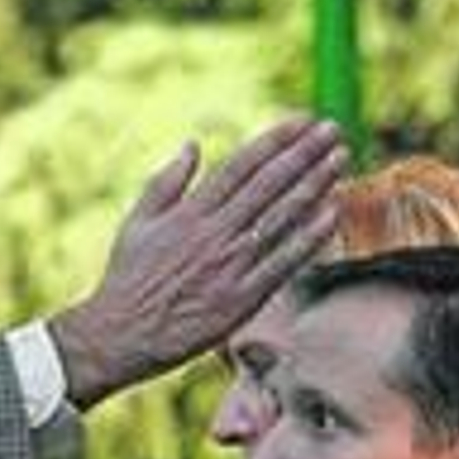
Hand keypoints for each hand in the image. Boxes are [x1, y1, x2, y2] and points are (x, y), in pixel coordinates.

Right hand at [50, 116, 345, 407]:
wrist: (118, 337)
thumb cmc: (127, 282)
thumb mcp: (136, 223)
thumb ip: (166, 182)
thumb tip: (193, 144)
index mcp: (189, 213)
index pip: (242, 165)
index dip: (276, 139)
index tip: (303, 121)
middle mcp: (214, 234)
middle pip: (269, 184)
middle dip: (304, 154)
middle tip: (333, 130)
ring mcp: (229, 267)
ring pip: (281, 218)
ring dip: (314, 185)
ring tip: (340, 160)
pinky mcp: (239, 300)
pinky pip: (282, 263)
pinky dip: (308, 238)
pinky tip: (331, 215)